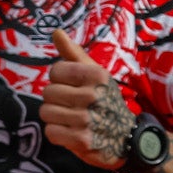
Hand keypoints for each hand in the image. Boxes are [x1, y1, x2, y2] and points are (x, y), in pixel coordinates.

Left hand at [41, 28, 131, 168]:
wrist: (126, 138)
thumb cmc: (106, 101)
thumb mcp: (96, 74)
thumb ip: (73, 54)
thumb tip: (55, 32)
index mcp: (96, 75)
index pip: (55, 71)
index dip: (60, 80)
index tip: (72, 87)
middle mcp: (93, 95)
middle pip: (48, 93)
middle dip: (56, 100)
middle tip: (72, 106)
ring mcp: (87, 119)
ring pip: (46, 112)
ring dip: (55, 117)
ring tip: (71, 119)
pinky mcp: (82, 141)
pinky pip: (51, 132)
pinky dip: (58, 134)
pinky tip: (71, 132)